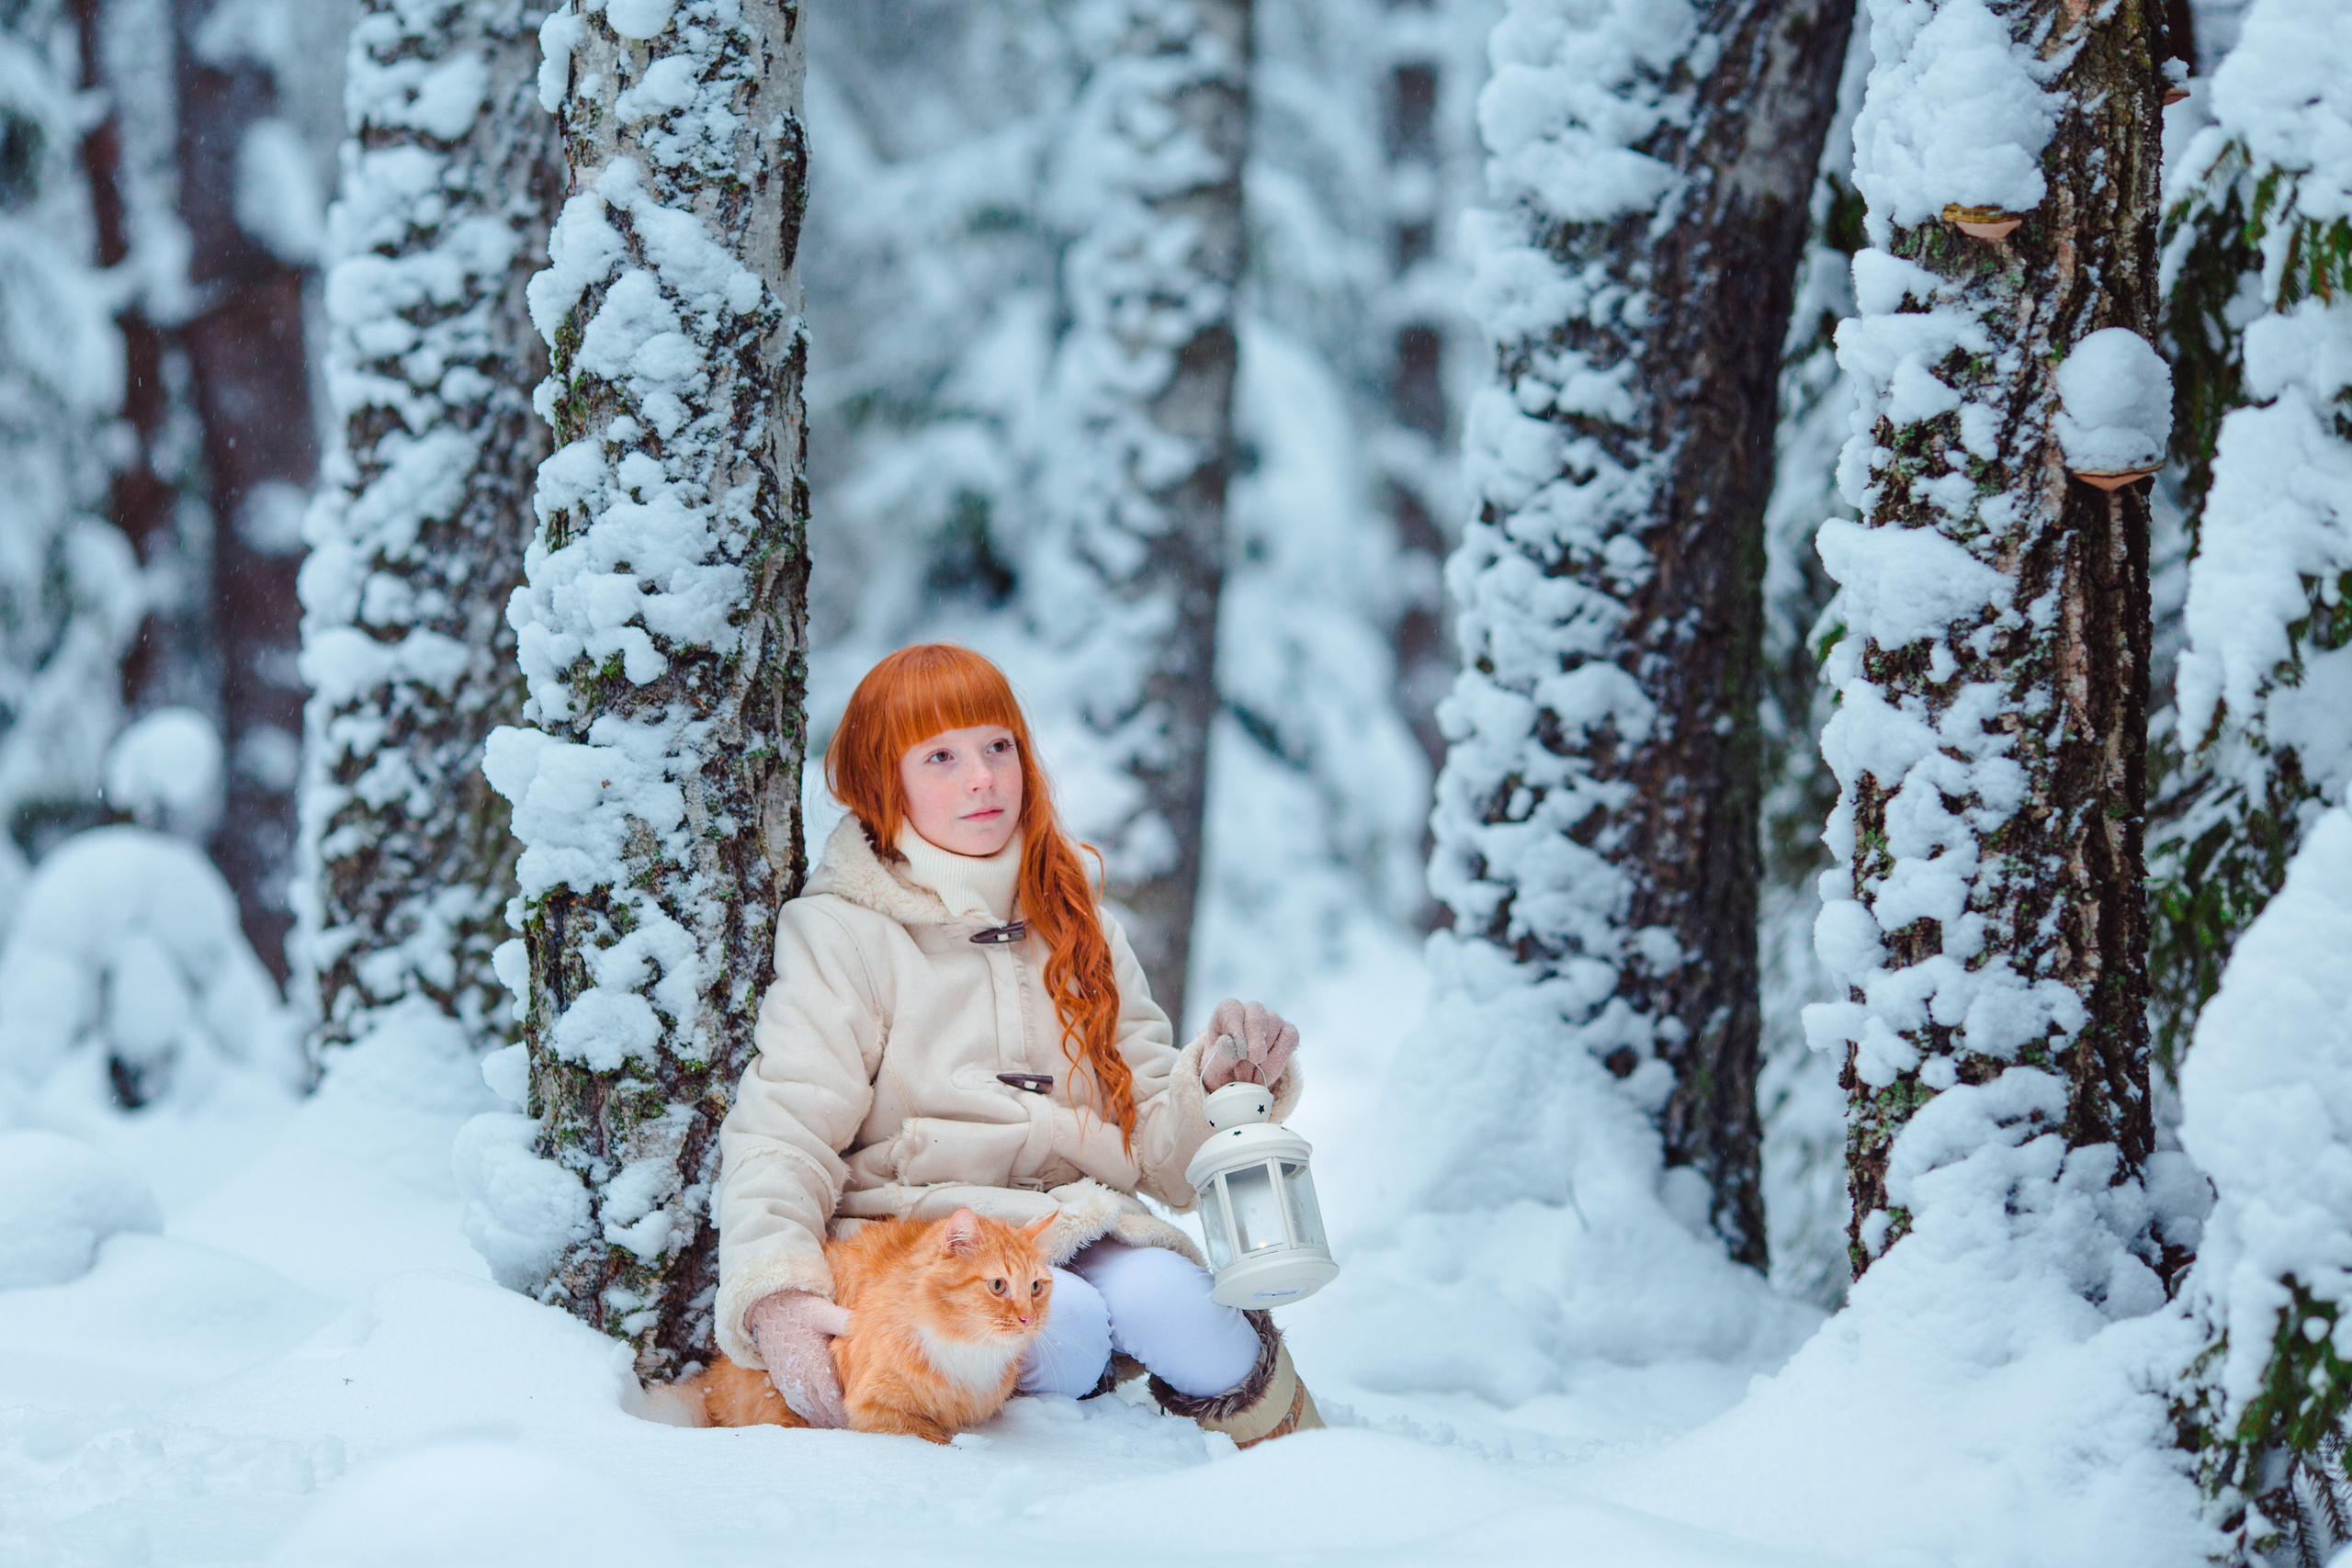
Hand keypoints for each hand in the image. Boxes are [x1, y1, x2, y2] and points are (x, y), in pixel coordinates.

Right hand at [747, 1288, 851, 1427]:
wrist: (767, 1309)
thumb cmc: (799, 1310)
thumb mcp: (822, 1311)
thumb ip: (842, 1321)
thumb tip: (861, 1325)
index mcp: (814, 1365)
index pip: (832, 1400)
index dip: (845, 1413)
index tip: (860, 1419)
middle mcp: (800, 1379)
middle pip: (823, 1411)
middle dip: (838, 1421)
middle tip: (857, 1428)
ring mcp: (790, 1383)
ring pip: (810, 1412)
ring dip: (825, 1421)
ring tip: (842, 1428)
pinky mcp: (783, 1383)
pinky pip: (798, 1406)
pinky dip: (812, 1415)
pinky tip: (822, 1418)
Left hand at [1202, 998, 1298, 1091]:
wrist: (1239, 1085)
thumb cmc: (1223, 1071)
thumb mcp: (1214, 1070)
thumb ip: (1220, 1057)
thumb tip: (1228, 1043)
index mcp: (1225, 1014)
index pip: (1231, 1008)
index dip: (1235, 1026)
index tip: (1239, 1050)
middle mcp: (1248, 1012)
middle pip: (1256, 1013)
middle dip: (1255, 1038)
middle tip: (1253, 1060)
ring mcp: (1270, 1020)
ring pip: (1274, 1023)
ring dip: (1265, 1054)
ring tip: (1250, 1078)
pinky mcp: (1287, 1032)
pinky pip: (1289, 1037)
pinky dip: (1279, 1059)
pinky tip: (1266, 1077)